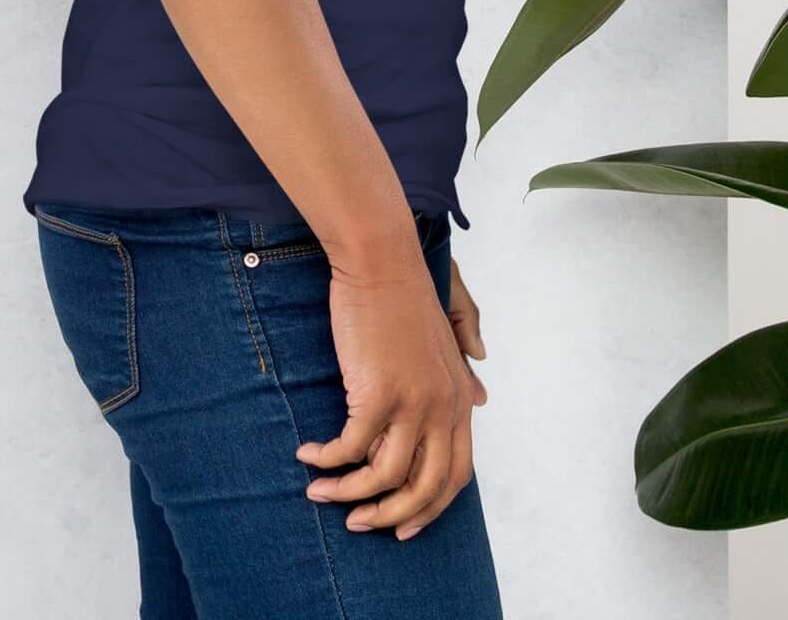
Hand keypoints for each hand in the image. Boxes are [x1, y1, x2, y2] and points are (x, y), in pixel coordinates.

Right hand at [294, 251, 482, 541]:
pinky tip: (307, 456)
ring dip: (349, 495)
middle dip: (390, 517)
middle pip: (425, 489)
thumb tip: (480, 400)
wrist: (380, 260)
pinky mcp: (376, 393)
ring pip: (384, 478)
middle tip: (359, 524)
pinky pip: (349, 448)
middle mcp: (443, 407)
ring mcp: (412, 402)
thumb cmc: (403, 296)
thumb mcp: (442, 342)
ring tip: (320, 494)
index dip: (429, 509)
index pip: (456, 475)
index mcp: (460, 399)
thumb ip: (460, 374)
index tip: (402, 527)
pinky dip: (326, 460)